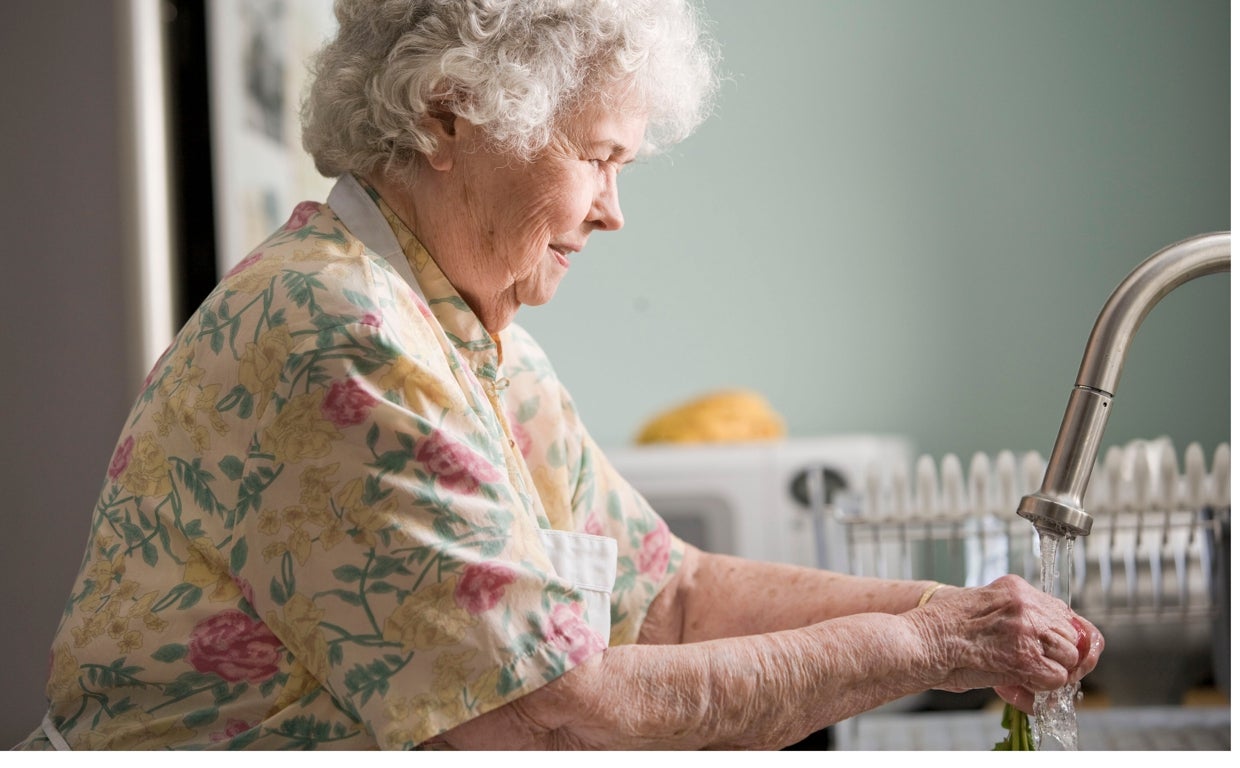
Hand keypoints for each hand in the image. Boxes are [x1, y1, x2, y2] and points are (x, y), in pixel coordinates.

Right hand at [908, 574, 1103, 704]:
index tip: (1059, 649)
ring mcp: (1026, 629)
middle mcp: (1024, 604)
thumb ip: (1012, 615)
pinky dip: (1044, 685)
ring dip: (1054, 669)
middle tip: (1044, 667)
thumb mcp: (979, 606)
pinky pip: (1056, 677)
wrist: (920, 641)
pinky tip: (1023, 682)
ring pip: (1069, 655)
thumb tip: (1043, 642)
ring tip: (1030, 675)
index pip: (1062, 610)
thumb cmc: (941, 628)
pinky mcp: (1024, 657)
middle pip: (1071, 633)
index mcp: (1014, 588)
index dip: (1064, 634)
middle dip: (1062, 654)